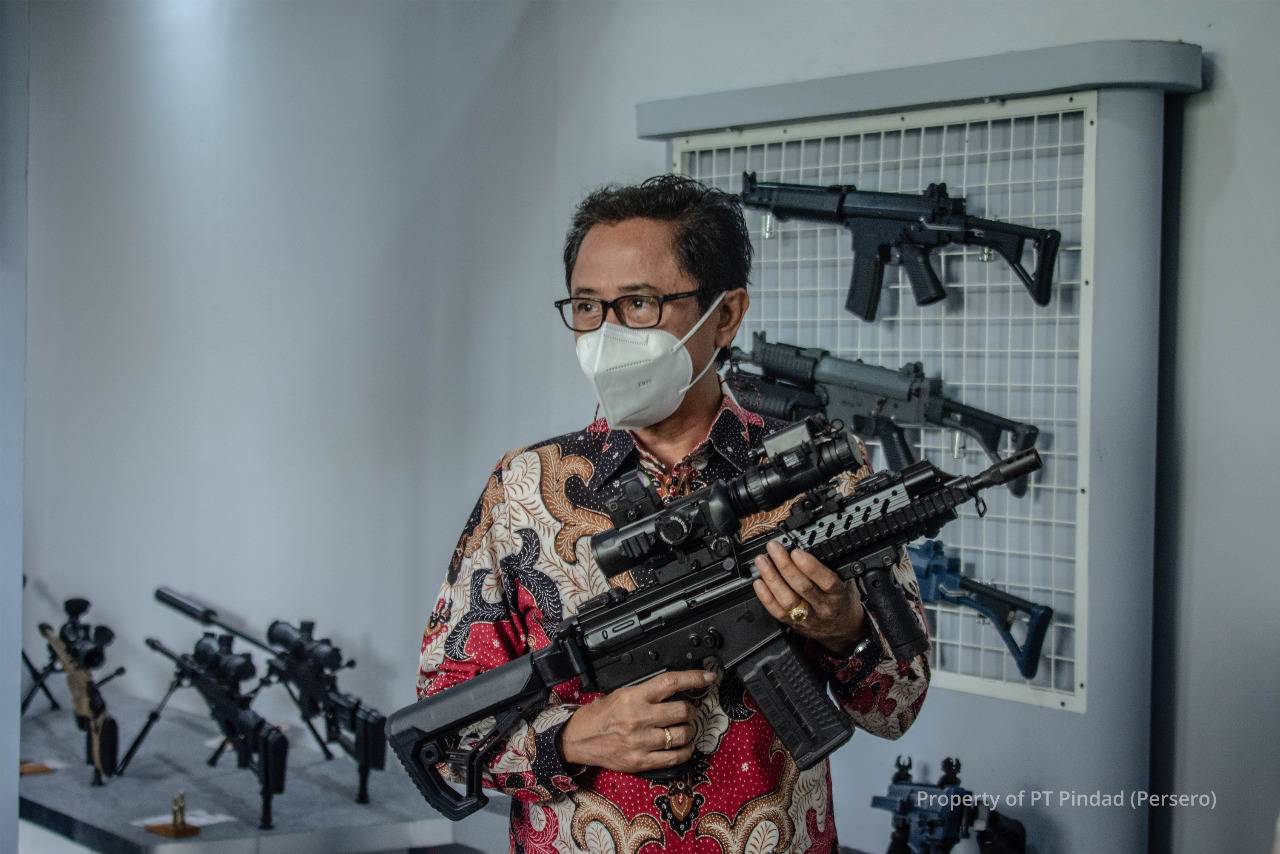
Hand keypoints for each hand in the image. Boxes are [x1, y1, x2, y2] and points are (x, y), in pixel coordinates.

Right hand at [559, 670, 713, 772]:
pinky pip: (674, 758)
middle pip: (682, 711)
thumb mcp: (621, 694)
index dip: (694, 678)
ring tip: (686, 729)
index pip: (671, 682)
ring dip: (690, 731)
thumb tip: (675, 690)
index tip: (708, 677)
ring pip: (682, 735)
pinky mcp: (641, 761)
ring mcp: (641, 741)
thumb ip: (646, 692)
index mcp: (635, 697)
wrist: (578, 739)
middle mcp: (639, 718)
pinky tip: (685, 746)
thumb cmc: (599, 716)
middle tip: (689, 711)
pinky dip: (685, 751)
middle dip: (691, 711)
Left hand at [753, 540, 866, 655]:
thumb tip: (810, 547)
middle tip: (774, 549)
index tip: (796, 552)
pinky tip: (759, 582)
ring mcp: (808, 618)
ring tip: (762, 561)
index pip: (826, 581)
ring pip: (787, 599)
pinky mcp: (794, 624)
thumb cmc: (842, 601)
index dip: (810, 567)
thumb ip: (832, 568)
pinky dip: (766, 596)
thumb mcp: (847, 583)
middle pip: (802, 587)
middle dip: (785, 565)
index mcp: (839, 595)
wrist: (843, 630)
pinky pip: (777, 611)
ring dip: (772, 578)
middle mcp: (823, 608)